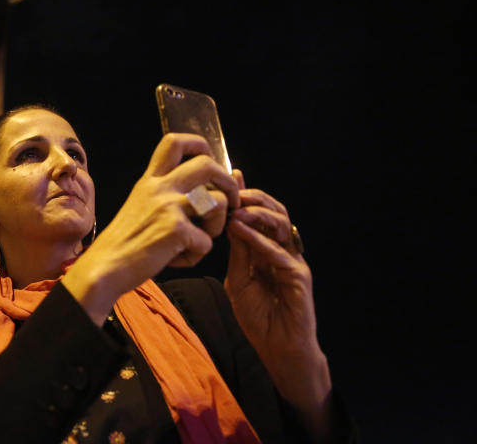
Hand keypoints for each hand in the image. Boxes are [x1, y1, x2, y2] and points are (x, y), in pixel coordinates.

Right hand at [63, 133, 238, 323]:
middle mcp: (159, 188)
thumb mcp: (139, 206)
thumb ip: (165, 196)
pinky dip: (195, 256)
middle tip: (230, 202)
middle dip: (228, 183)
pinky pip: (207, 242)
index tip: (210, 161)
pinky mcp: (176, 230)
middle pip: (207, 164)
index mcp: (150, 181)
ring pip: (218, 202)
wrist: (104, 268)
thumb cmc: (124, 244)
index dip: (200, 145)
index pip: (175, 142)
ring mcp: (168, 206)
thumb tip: (202, 194)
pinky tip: (175, 260)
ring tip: (197, 240)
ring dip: (217, 225)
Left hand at [224, 171, 333, 438]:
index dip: (245, 195)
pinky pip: (280, 253)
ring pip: (282, 224)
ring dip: (257, 214)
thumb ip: (237, 252)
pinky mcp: (299, 276)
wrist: (278, 350)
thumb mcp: (238, 279)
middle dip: (253, 197)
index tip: (227, 177)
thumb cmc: (258, 317)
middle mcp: (283, 250)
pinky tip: (242, 232)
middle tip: (231, 191)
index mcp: (267, 248)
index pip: (258, 214)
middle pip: (275, 211)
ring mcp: (293, 261)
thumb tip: (228, 221)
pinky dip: (260, 240)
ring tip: (236, 210)